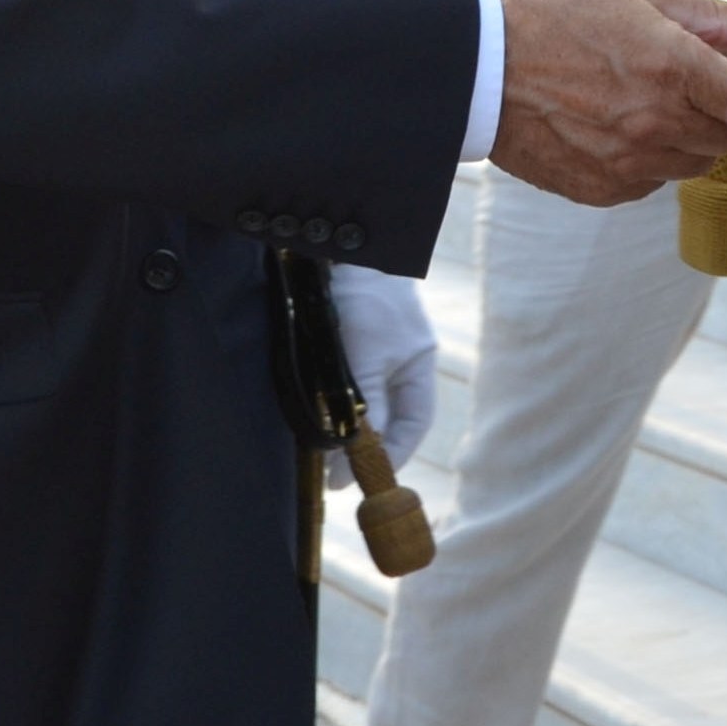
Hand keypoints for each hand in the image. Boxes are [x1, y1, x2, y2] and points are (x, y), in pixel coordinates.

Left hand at [328, 266, 438, 480]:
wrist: (342, 248)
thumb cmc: (365, 298)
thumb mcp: (366, 358)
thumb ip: (364, 405)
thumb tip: (354, 452)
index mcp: (417, 364)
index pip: (414, 420)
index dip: (396, 452)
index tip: (368, 478)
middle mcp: (398, 360)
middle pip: (385, 415)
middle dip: (363, 446)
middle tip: (332, 475)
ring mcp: (372, 349)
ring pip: (358, 402)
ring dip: (341, 427)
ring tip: (316, 453)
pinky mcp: (344, 339)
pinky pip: (340, 383)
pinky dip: (328, 403)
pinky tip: (309, 414)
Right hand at [491, 0, 726, 201]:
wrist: (478, 67)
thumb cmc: (554, 16)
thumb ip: (703, 14)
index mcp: (672, 69)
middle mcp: (657, 124)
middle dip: (721, 112)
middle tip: (695, 87)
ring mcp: (630, 164)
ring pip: (693, 163)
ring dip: (686, 138)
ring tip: (650, 103)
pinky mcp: (604, 190)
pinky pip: (651, 181)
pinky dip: (648, 160)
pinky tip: (618, 127)